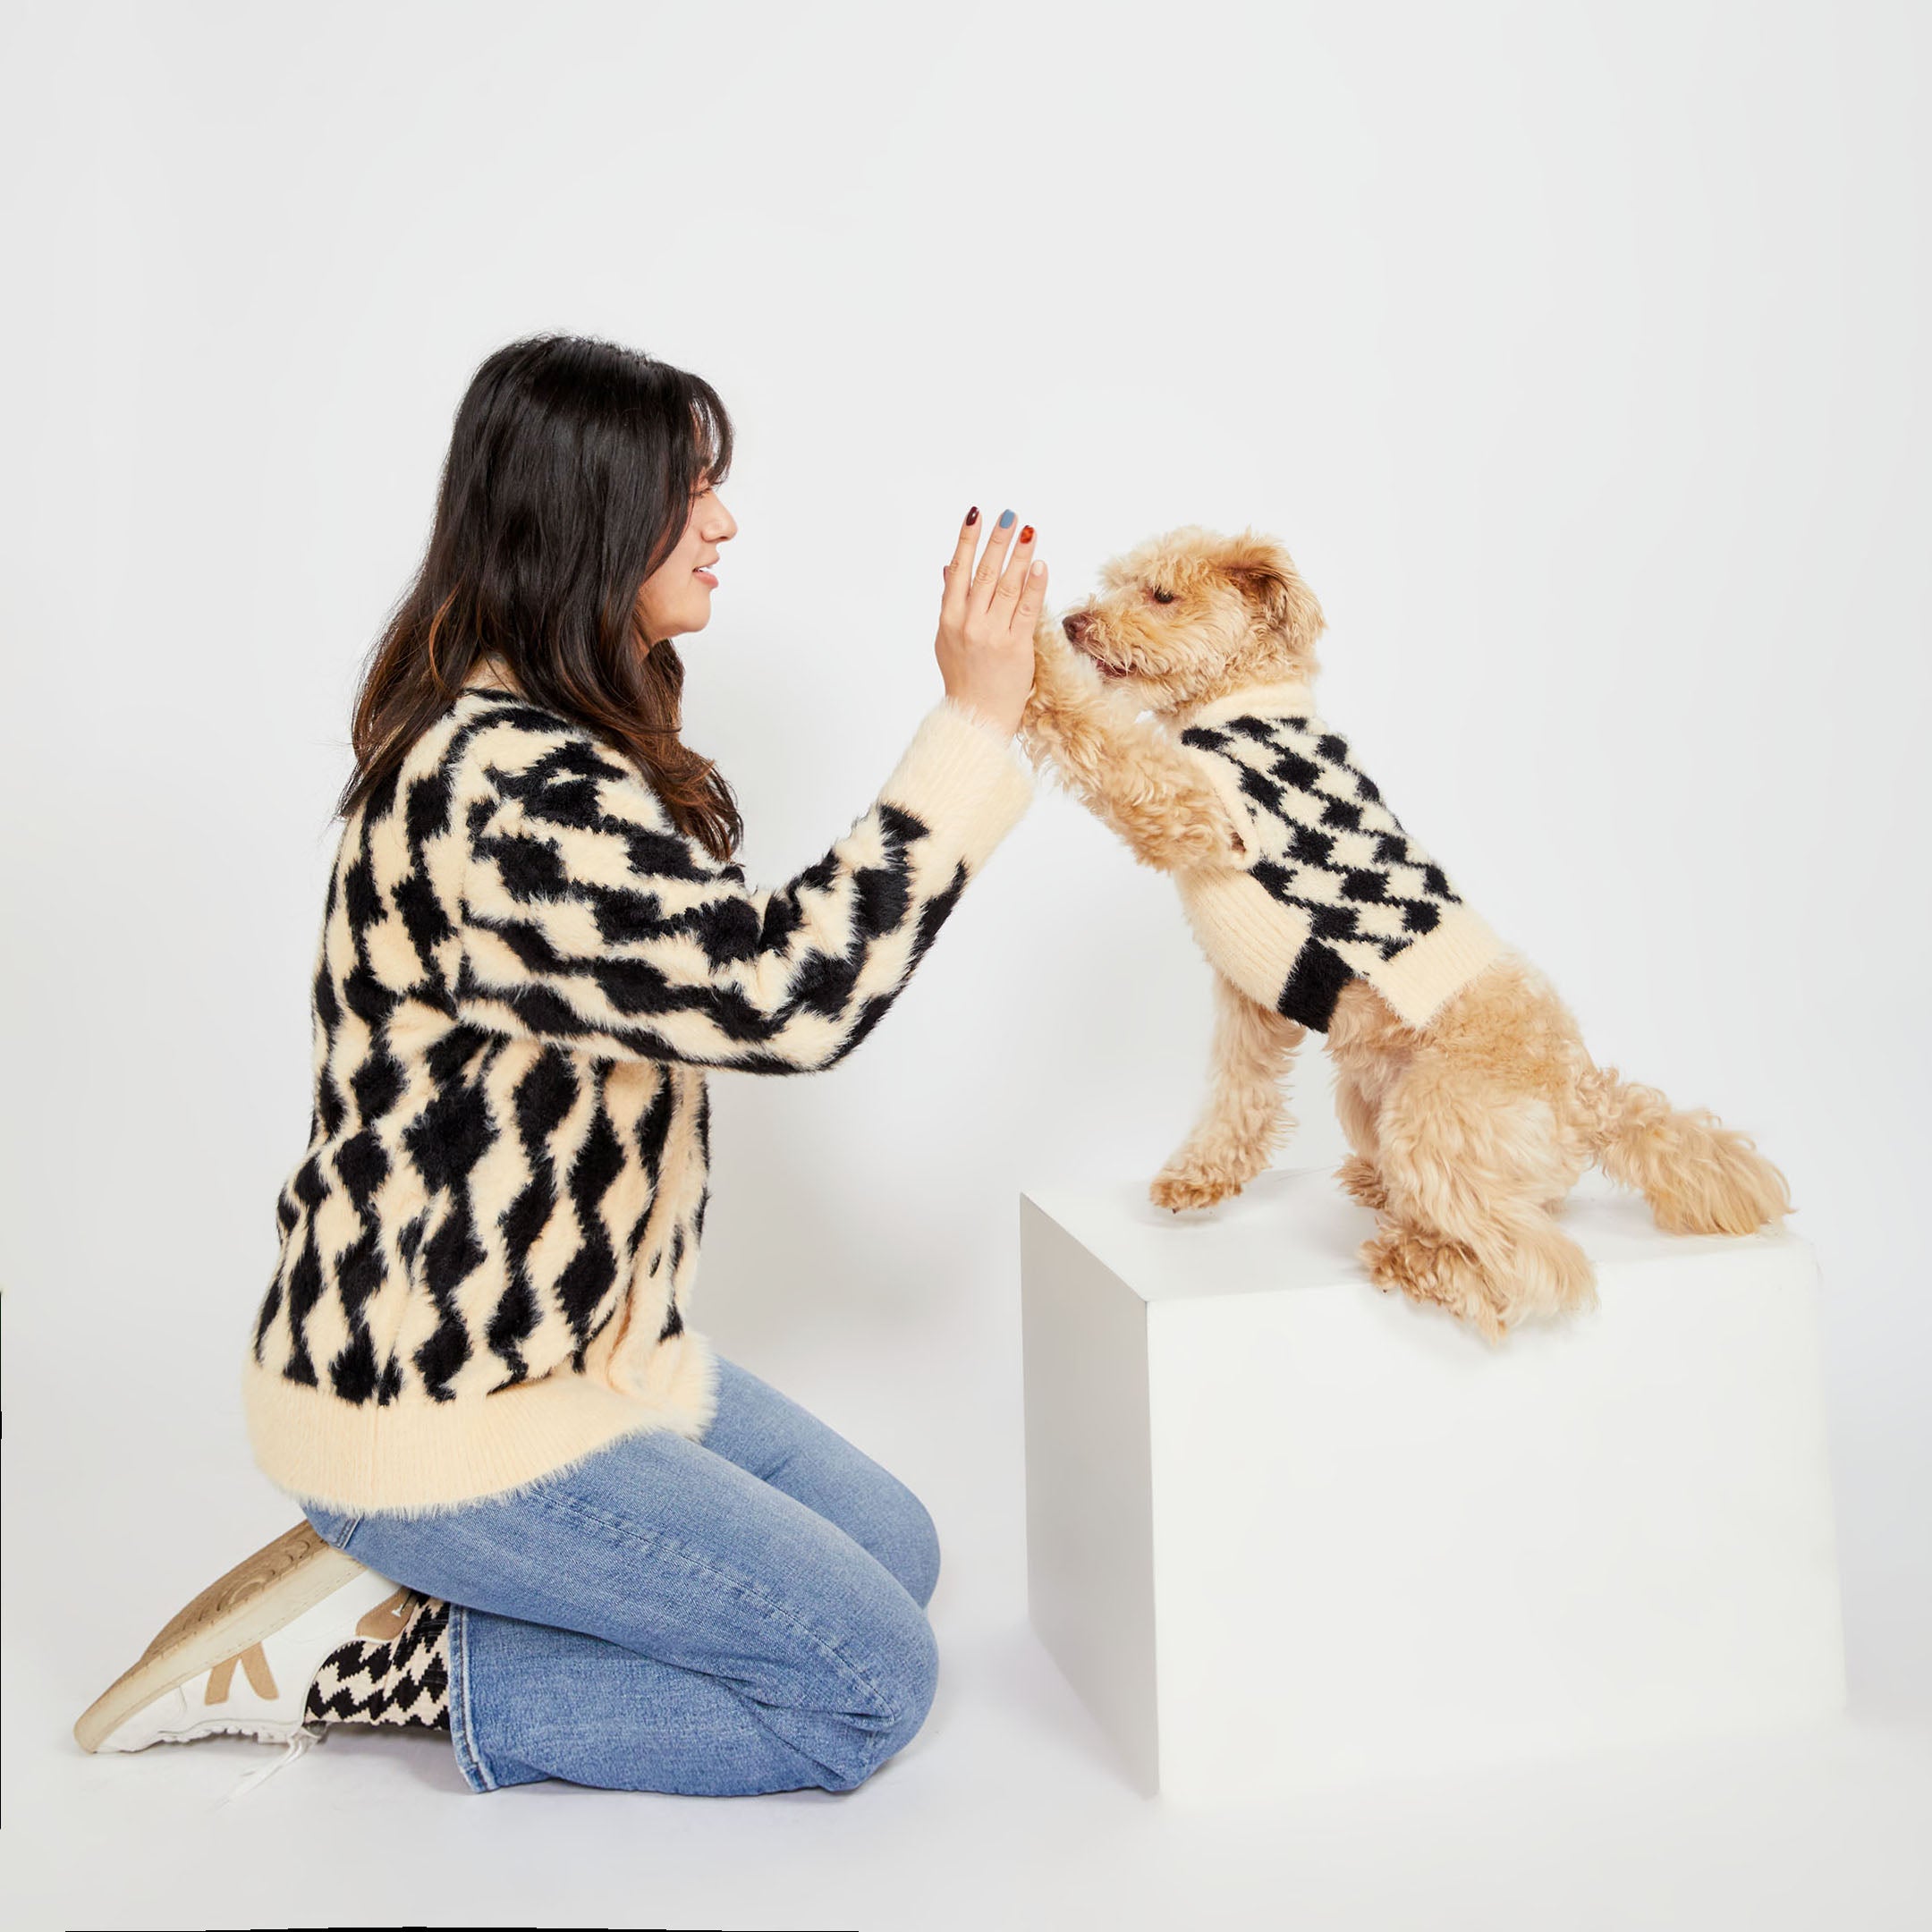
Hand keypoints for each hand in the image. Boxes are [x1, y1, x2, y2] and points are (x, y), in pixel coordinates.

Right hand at [935, 508, 1045, 737]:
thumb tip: (950, 567)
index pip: (959, 571)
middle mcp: (968, 624)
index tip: (976, 515)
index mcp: (949, 619)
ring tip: (1029, 531)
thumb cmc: (963, 677)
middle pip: (984, 573)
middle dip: (997, 541)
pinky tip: (1040, 565)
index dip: (967, 541)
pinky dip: (1034, 586)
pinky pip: (1027, 610)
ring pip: (1007, 587)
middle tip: (1009, 515)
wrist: (976, 717)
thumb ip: (951, 601)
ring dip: (1020, 556)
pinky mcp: (1016, 648)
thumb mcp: (946, 639)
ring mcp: (992, 635)